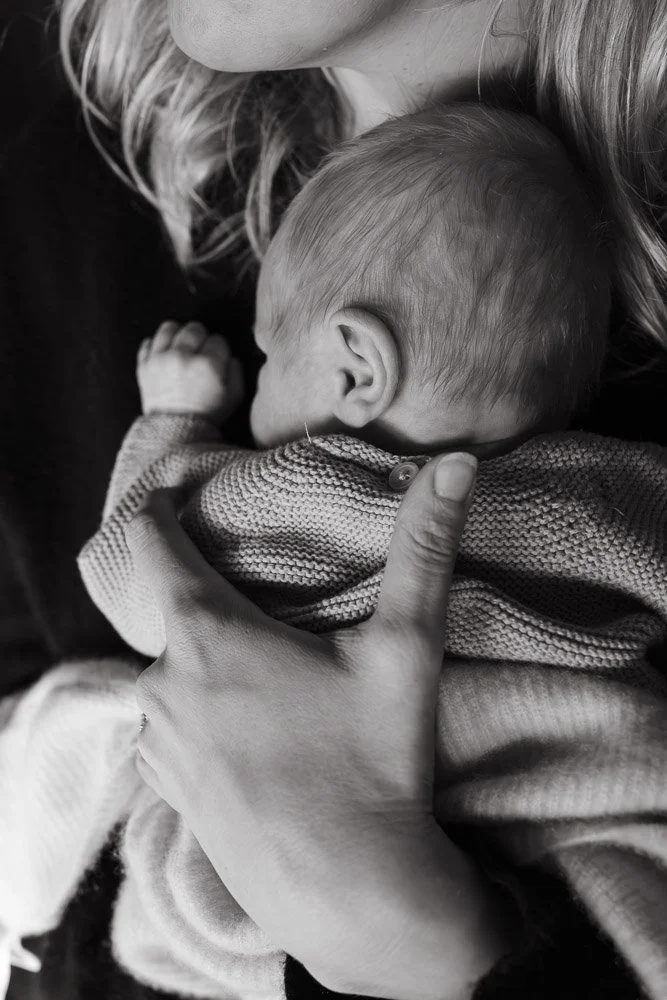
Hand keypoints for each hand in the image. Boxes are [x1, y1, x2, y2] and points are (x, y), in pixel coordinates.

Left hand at [127, 453, 508, 998]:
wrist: (351, 894)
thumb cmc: (374, 765)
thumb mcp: (404, 649)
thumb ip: (423, 549)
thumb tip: (456, 464)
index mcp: (207, 637)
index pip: (153, 548)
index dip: (160, 512)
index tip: (173, 494)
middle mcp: (163, 685)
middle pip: (172, 613)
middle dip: (206, 595)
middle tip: (257, 593)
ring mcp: (159, 743)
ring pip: (170, 673)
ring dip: (203, 659)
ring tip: (260, 666)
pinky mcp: (168, 789)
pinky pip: (169, 725)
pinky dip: (196, 710)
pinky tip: (247, 728)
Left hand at [137, 320, 243, 420]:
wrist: (175, 432)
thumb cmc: (208, 414)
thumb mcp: (234, 396)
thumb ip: (236, 371)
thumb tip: (229, 356)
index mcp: (207, 364)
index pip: (217, 339)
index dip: (219, 348)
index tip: (217, 359)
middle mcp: (182, 356)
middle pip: (193, 329)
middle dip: (200, 337)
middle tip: (200, 351)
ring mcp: (159, 359)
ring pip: (169, 328)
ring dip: (178, 334)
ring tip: (181, 346)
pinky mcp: (143, 365)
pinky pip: (148, 342)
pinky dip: (156, 346)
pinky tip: (164, 354)